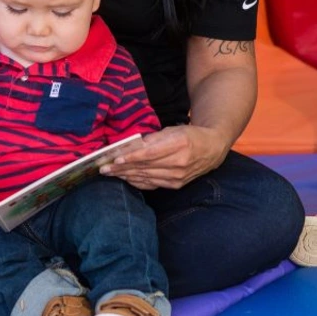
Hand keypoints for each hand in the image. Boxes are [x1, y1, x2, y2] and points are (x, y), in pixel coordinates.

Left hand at [99, 124, 228, 189]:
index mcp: (179, 144)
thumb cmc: (190, 136)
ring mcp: (178, 177)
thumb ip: (153, 138)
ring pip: (147, 177)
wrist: (212, 149)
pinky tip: (126, 179)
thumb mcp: (173, 130)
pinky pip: (153, 184)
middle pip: (145, 167)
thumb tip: (131, 145)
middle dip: (122, 168)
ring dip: (126, 176)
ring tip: (111, 174)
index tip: (115, 159)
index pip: (150, 154)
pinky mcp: (176, 185)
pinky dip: (138, 182)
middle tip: (104, 168)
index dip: (132, 157)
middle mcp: (179, 163)